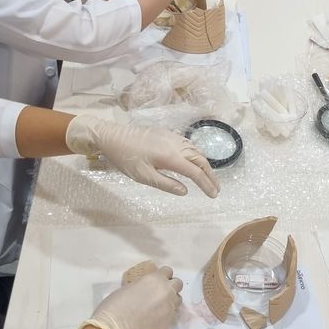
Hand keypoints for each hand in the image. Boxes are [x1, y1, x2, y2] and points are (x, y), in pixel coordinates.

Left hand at [65, 115, 219, 197]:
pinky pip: (188, 144)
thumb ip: (166, 184)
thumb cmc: (125, 158)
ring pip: (196, 150)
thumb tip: (185, 191)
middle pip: (200, 160)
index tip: (213, 195)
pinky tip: (195, 160)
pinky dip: (197, 154)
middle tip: (216, 188)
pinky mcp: (167, 133)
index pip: (195, 172)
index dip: (206, 184)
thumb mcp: (143, 176)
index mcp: (171, 157)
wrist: (112, 136)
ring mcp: (172, 137)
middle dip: (211, 175)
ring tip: (209, 177)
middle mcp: (176, 144)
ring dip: (205, 164)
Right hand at [80, 267, 181, 328]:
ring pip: (177, 301)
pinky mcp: (168, 326)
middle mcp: (166, 292)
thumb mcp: (126, 289)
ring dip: (170, 302)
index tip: (157, 282)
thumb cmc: (113, 308)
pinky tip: (154, 322)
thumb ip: (142, 286)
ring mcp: (169, 309)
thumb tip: (146, 290)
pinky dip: (165, 317)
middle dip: (170, 288)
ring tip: (158, 309)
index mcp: (154, 279)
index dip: (162, 277)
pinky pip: (172, 317)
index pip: (168, 271)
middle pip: (177, 285)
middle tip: (160, 294)